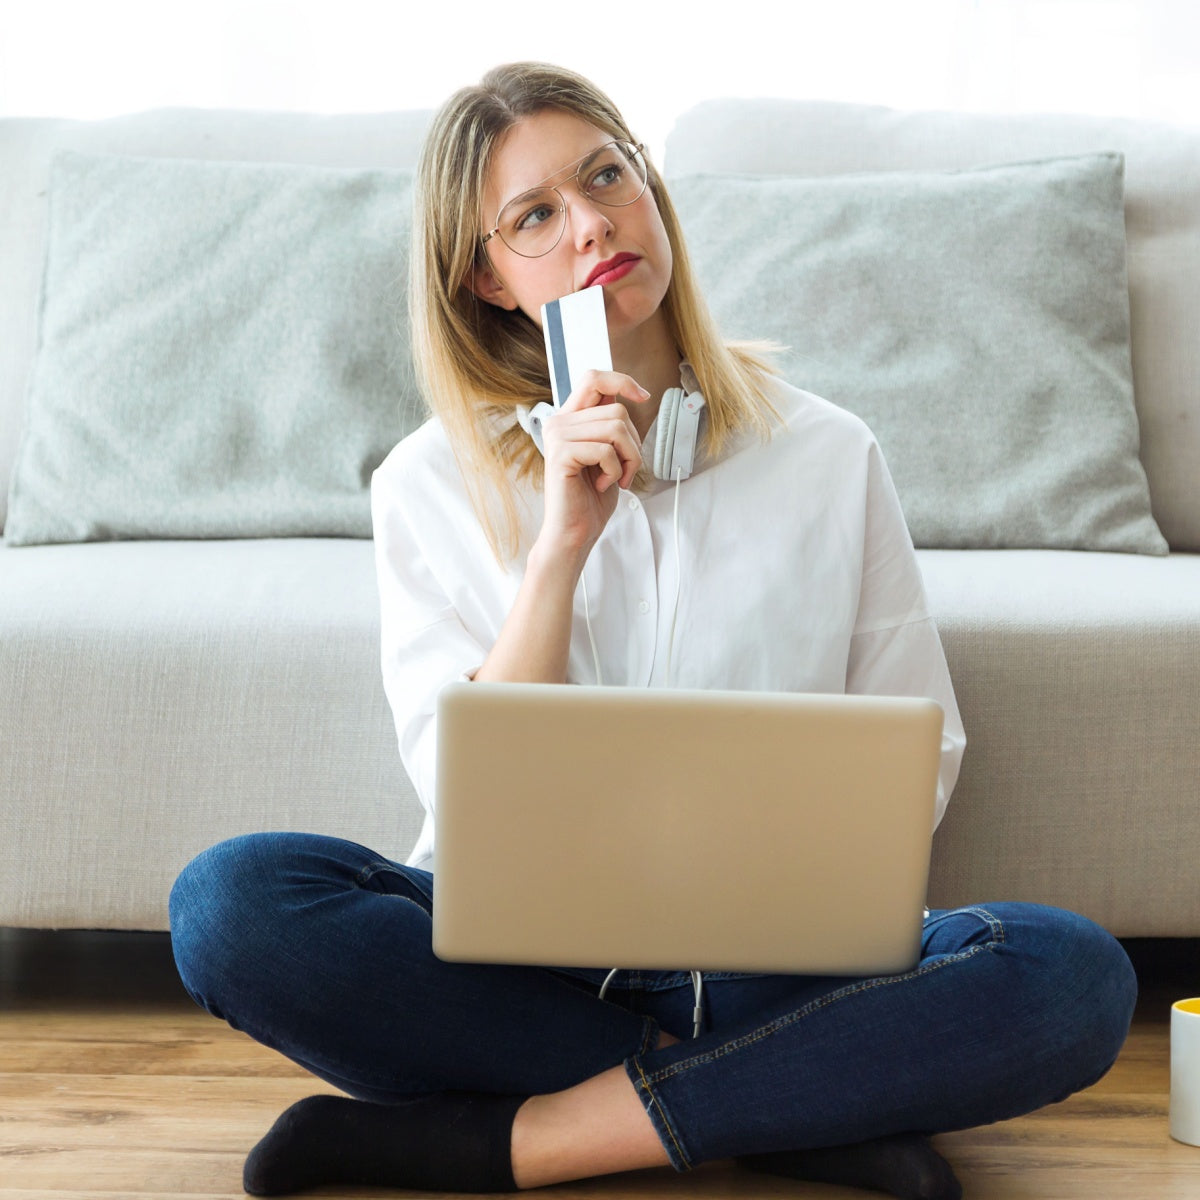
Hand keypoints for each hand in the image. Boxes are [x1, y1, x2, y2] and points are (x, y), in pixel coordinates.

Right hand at [538, 369, 649, 558]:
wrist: (574, 532)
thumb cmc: (591, 497)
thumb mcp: (608, 453)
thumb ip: (611, 424)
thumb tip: (632, 395)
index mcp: (570, 418)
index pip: (594, 378)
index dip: (622, 381)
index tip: (643, 396)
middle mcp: (559, 422)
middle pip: (617, 410)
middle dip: (634, 443)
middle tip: (626, 470)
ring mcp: (557, 436)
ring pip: (616, 428)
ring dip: (628, 459)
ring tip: (615, 478)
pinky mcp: (561, 454)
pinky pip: (605, 450)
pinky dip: (614, 471)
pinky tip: (601, 485)